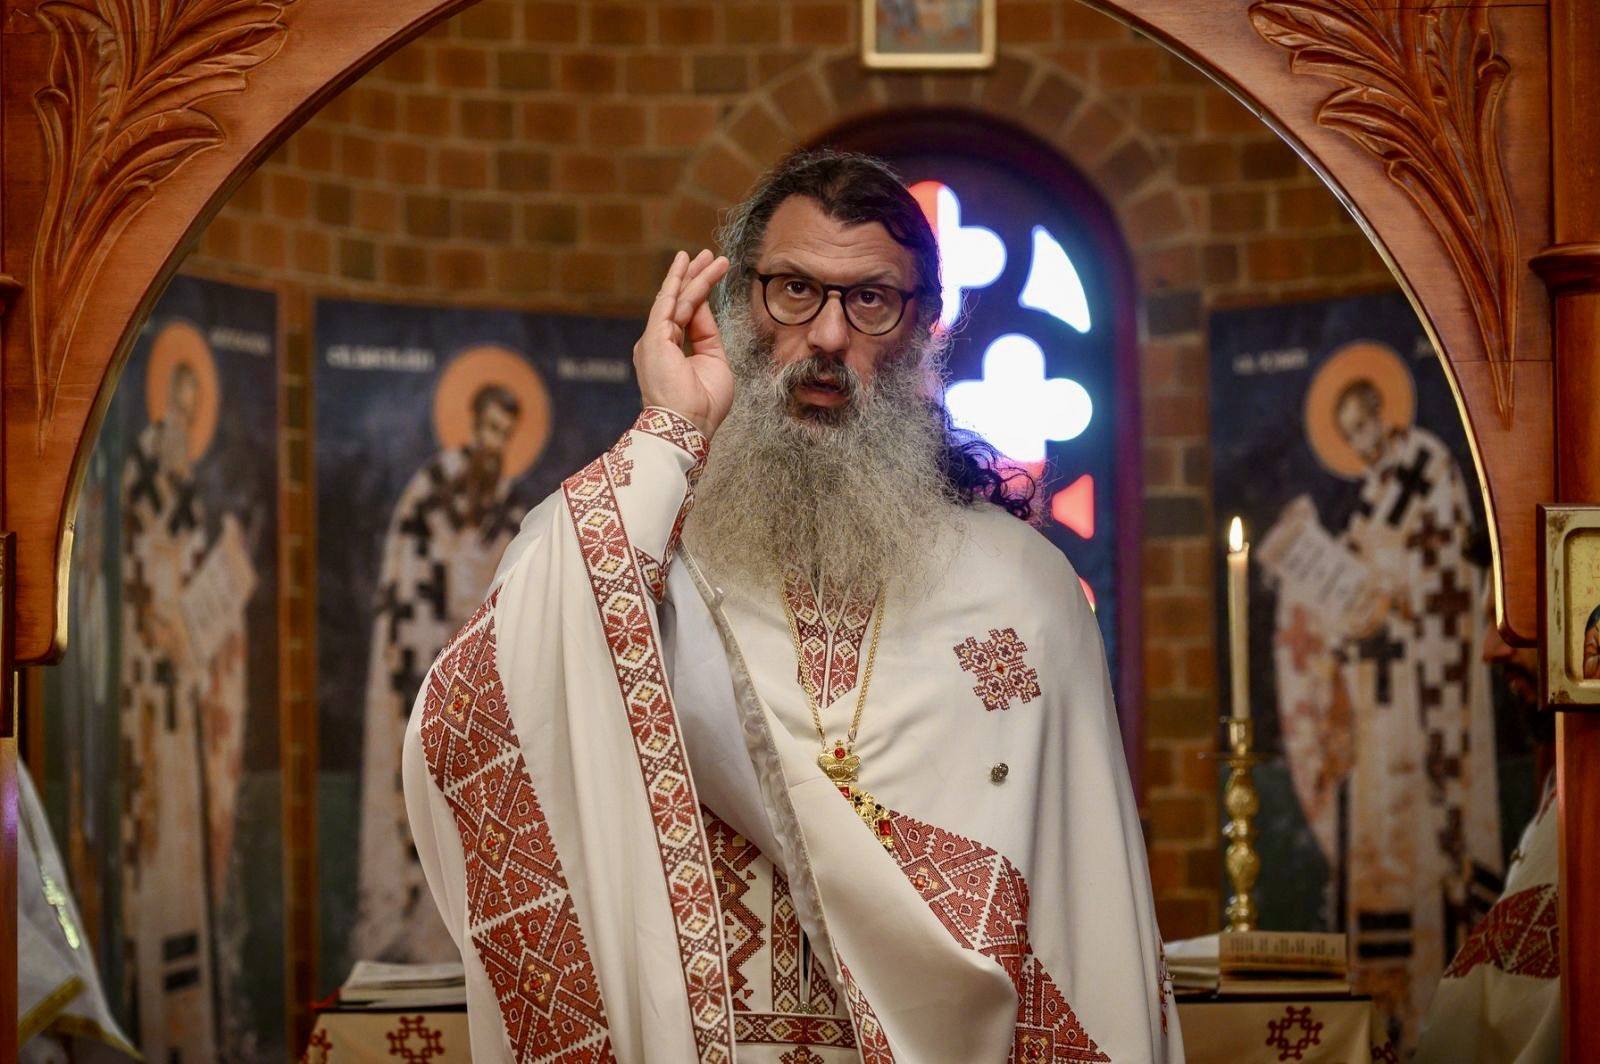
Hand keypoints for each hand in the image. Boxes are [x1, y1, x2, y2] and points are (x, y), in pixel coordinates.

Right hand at [634, 249, 732, 437]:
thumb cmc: (704, 405)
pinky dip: (677, 283)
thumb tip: (704, 310)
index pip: (688, 316)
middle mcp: (659, 343)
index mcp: (672, 352)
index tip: (716, 274)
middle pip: (680, 303)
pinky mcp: (654, 338)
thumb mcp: (714, 363)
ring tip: (709, 255)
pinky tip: (685, 266)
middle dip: (696, 277)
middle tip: (710, 255)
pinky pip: (667, 304)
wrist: (689, 425)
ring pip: (676, 299)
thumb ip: (708, 337)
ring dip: (693, 275)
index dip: (702, 295)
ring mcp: (655, 340)